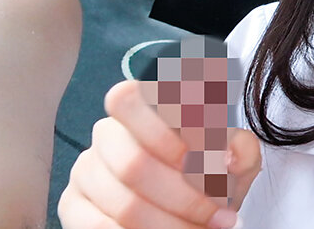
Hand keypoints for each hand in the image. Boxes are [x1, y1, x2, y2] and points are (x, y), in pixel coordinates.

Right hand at [58, 80, 260, 227]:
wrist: (196, 207)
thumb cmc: (214, 176)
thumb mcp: (237, 160)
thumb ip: (241, 149)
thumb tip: (227, 154)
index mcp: (146, 103)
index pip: (142, 98)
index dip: (177, 132)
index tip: (216, 164)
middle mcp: (110, 130)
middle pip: (134, 163)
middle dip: (186, 198)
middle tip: (222, 215)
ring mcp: (87, 166)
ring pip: (124, 203)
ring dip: (172, 224)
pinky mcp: (72, 203)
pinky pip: (98, 226)